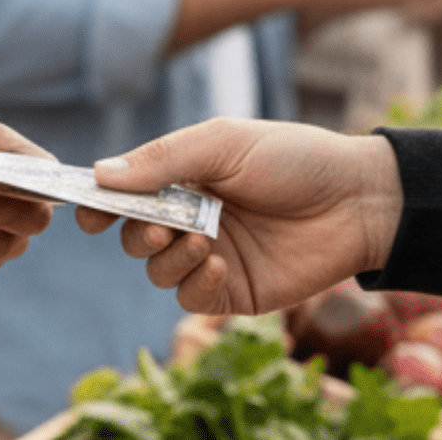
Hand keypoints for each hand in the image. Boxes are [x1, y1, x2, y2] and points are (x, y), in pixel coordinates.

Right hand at [77, 120, 403, 314]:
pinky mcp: (234, 290)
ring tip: (199, 240)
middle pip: (134, 234)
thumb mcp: (223, 143)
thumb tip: (101, 173)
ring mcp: (210, 254)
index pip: (127, 191)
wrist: (356, 201)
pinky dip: (194, 285)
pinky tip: (217, 264)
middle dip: (137, 232)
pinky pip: (191, 299)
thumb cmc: (292, 158)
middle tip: (162, 224)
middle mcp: (191, 215)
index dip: (101, 202)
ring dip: (167, 258)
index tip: (85, 210)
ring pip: (157, 270)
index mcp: (184, 175)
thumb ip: (163, 159)